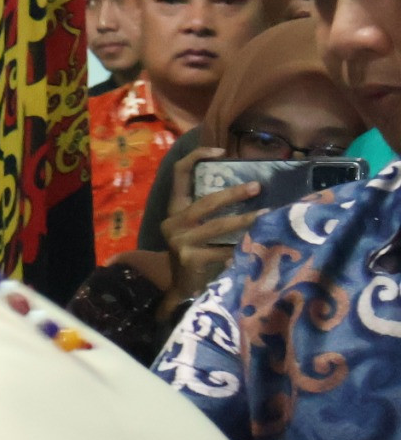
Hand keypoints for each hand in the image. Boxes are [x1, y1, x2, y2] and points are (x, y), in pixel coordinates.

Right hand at [160, 146, 262, 312]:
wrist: (180, 288)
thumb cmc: (195, 252)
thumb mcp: (194, 228)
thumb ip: (209, 212)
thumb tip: (251, 189)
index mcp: (174, 210)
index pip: (178, 174)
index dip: (196, 157)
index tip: (221, 151)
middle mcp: (173, 222)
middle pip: (206, 201)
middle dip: (234, 193)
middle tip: (258, 187)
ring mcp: (179, 241)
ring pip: (218, 225)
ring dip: (245, 220)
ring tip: (267, 215)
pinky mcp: (189, 259)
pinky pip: (222, 251)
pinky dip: (241, 249)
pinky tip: (257, 249)